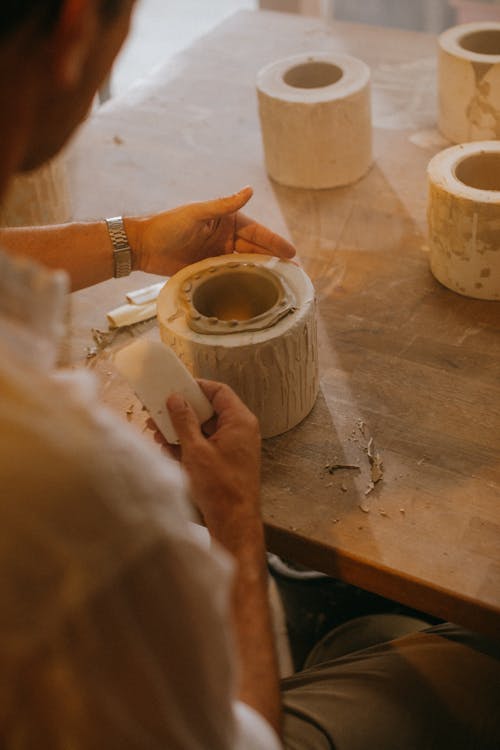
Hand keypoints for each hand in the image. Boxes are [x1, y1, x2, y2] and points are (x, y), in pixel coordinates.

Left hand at [128, 186, 295, 275]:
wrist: (142, 247)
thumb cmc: (167, 225)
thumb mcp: (197, 214)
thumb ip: (223, 205)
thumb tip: (250, 190)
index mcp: (227, 221)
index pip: (257, 233)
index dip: (275, 243)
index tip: (292, 252)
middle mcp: (226, 237)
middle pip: (256, 251)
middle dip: (275, 261)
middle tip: (295, 273)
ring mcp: (218, 255)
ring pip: (246, 265)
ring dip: (262, 273)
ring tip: (281, 285)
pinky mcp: (208, 269)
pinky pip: (231, 276)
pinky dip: (244, 282)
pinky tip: (256, 291)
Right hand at [163, 380, 261, 537]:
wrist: (234, 522)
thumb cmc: (220, 487)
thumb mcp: (195, 450)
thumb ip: (184, 421)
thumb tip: (175, 399)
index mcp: (239, 421)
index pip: (219, 391)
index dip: (196, 387)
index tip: (175, 387)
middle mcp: (240, 431)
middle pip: (209, 410)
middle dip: (182, 411)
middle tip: (159, 410)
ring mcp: (234, 447)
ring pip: (205, 429)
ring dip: (181, 430)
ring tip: (157, 431)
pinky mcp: (226, 462)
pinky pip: (206, 445)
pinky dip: (188, 446)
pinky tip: (167, 448)